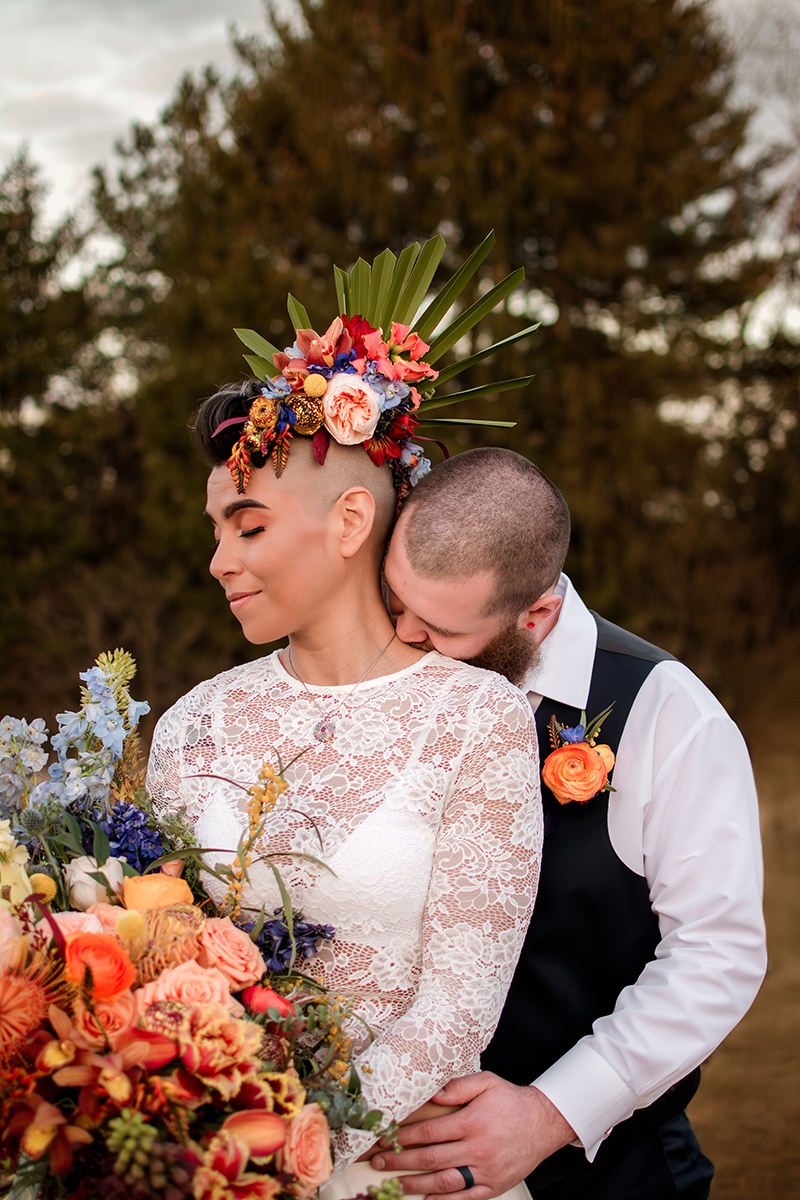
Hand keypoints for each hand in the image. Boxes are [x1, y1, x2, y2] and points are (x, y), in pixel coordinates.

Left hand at [369, 1073, 575, 1198]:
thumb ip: (457, 1087)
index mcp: (472, 1122)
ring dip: (416, 1185)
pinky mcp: (494, 1186)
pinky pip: (465, 1199)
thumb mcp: (487, 1083)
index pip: (429, 1133)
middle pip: (431, 1159)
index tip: (384, 1139)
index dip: (404, 1137)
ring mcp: (486, 1171)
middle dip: (400, 1162)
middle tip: (377, 1163)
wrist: (543, 1123)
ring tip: (394, 1184)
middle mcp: (477, 1149)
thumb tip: (430, 1094)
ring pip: (444, 1182)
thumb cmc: (511, 1101)